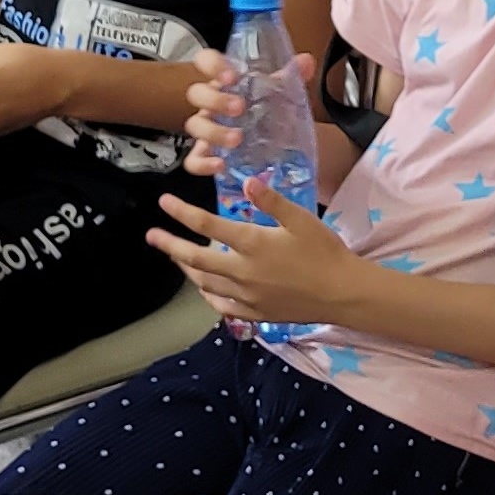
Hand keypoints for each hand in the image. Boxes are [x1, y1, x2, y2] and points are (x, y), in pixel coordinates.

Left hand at [149, 179, 367, 323]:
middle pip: (195, 259)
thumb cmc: (324, 251)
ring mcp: (247, 297)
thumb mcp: (301, 219)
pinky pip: (222, 306)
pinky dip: (209, 295)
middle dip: (170, 246)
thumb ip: (271, 201)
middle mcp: (243, 272)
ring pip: (206, 284)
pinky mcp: (256, 314)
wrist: (343, 293)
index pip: (207, 224)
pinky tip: (207, 288)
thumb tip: (246, 181)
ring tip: (178, 258)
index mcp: (252, 244)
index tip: (164, 202)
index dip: (182, 212)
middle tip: (152, 236)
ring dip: (188, 269)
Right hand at [176, 46, 319, 178]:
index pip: (206, 61)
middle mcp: (210, 104)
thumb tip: (306, 61)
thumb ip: (291, 77)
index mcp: (224, 82)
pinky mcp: (204, 156)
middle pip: (196, 93)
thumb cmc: (266, 113)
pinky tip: (221, 165)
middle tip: (240, 107)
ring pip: (194, 126)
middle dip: (216, 99)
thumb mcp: (279, 94)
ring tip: (238, 138)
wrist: (270, 147)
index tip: (232, 76)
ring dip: (214, 131)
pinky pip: (193, 161)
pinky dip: (203, 163)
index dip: (212, 64)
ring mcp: (205, 130)